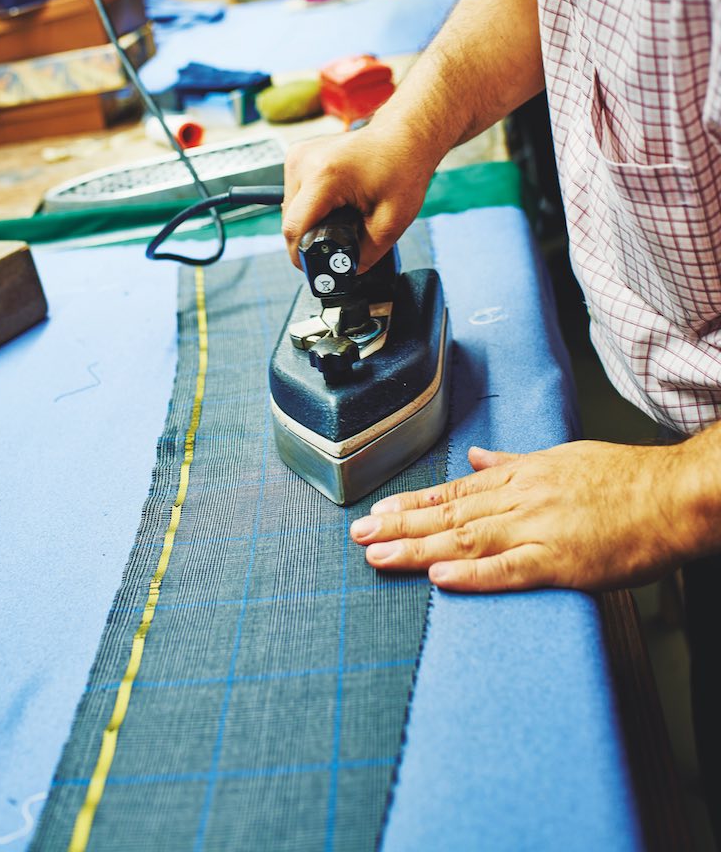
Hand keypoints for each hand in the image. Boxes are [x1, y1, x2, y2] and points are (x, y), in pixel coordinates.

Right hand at [282, 125, 435, 270]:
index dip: (302, 257)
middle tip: (340, 243)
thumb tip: (345, 273)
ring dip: (309, 221)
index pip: (294, 228)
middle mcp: (304, 161)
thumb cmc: (402, 169)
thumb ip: (367, 254)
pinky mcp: (298, 154)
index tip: (317, 270)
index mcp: (325, 176)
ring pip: (289, 208)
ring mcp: (298, 155)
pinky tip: (333, 203)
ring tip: (340, 217)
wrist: (404, 135)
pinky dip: (310, 205)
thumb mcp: (392, 222)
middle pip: (290, 220)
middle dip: (310, 238)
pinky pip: (295, 194)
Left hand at [350, 440, 701, 591]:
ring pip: (466, 538)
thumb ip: (512, 461)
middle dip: (398, 524)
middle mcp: (522, 498)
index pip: (453, 491)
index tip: (376, 511)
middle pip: (449, 514)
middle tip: (357, 535)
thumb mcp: (561, 457)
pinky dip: (473, 574)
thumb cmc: (625, 478)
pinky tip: (440, 576)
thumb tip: (474, 456)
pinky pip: (510, 570)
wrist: (674, 496)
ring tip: (378, 554)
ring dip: (417, 547)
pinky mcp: (563, 561)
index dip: (411, 503)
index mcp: (521, 476)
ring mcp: (540, 529)